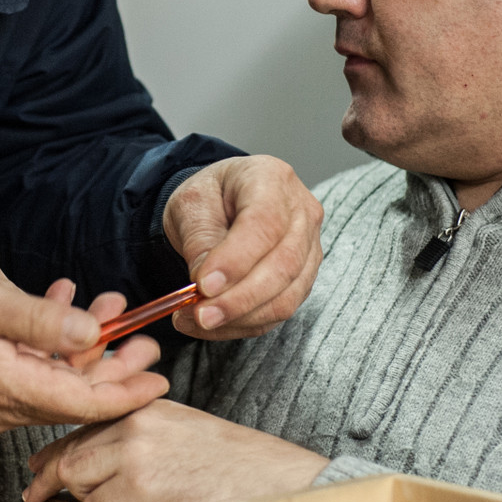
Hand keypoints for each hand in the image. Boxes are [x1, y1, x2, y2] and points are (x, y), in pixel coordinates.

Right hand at [0, 258, 163, 433]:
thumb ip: (39, 321)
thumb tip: (93, 335)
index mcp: (8, 387)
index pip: (83, 404)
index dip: (126, 392)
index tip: (160, 377)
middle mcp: (2, 404)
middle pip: (73, 391)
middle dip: (112, 363)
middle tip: (142, 333)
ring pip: (50, 378)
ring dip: (78, 345)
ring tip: (105, 305)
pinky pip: (24, 370)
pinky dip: (44, 343)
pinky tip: (55, 304)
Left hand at [22, 399, 329, 501]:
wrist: (265, 480)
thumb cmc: (230, 460)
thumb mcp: (179, 426)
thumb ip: (138, 431)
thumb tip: (95, 454)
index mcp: (142, 407)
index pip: (82, 424)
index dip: (55, 447)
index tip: (38, 463)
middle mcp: (132, 427)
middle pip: (70, 455)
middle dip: (49, 478)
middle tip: (33, 494)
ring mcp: (134, 460)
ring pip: (78, 484)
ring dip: (88, 501)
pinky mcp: (139, 496)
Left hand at [164, 156, 322, 339]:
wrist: (222, 203)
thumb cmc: (210, 196)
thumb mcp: (191, 204)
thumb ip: (200, 242)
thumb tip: (206, 287)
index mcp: (271, 178)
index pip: (264, 223)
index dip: (236, 260)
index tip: (204, 285)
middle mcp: (302, 211)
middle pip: (283, 264)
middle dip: (239, 299)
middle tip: (200, 314)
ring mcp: (310, 246)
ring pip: (287, 295)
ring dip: (241, 316)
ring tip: (198, 320)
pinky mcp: (304, 277)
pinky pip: (280, 309)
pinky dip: (245, 323)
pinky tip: (215, 323)